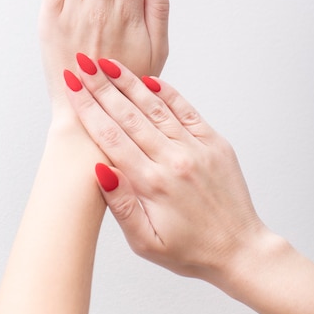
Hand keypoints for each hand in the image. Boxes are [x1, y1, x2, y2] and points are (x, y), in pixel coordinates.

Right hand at [63, 55, 264, 285]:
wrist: (240, 249)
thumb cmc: (189, 250)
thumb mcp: (146, 243)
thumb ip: (122, 206)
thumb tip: (98, 170)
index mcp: (153, 184)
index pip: (111, 137)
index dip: (88, 108)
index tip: (72, 86)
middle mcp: (174, 160)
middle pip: (129, 115)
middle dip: (102, 87)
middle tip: (82, 63)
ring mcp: (196, 148)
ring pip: (156, 108)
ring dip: (129, 83)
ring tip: (108, 63)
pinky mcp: (214, 142)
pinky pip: (186, 111)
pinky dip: (167, 92)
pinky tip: (149, 78)